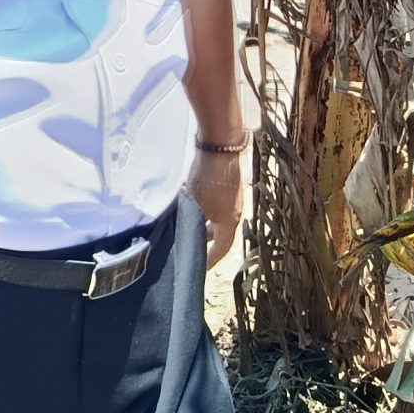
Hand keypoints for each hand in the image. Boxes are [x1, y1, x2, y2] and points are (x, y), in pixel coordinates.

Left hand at [189, 144, 243, 267]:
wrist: (220, 145)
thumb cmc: (209, 179)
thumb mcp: (196, 206)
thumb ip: (190, 223)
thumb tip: (179, 236)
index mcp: (230, 221)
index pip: (222, 249)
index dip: (211, 260)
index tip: (200, 267)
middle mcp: (234, 211)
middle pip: (220, 233)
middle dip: (205, 241)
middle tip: (188, 245)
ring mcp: (231, 195)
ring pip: (216, 217)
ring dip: (203, 223)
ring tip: (185, 224)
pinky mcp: (225, 182)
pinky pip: (215, 204)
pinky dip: (203, 209)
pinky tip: (189, 203)